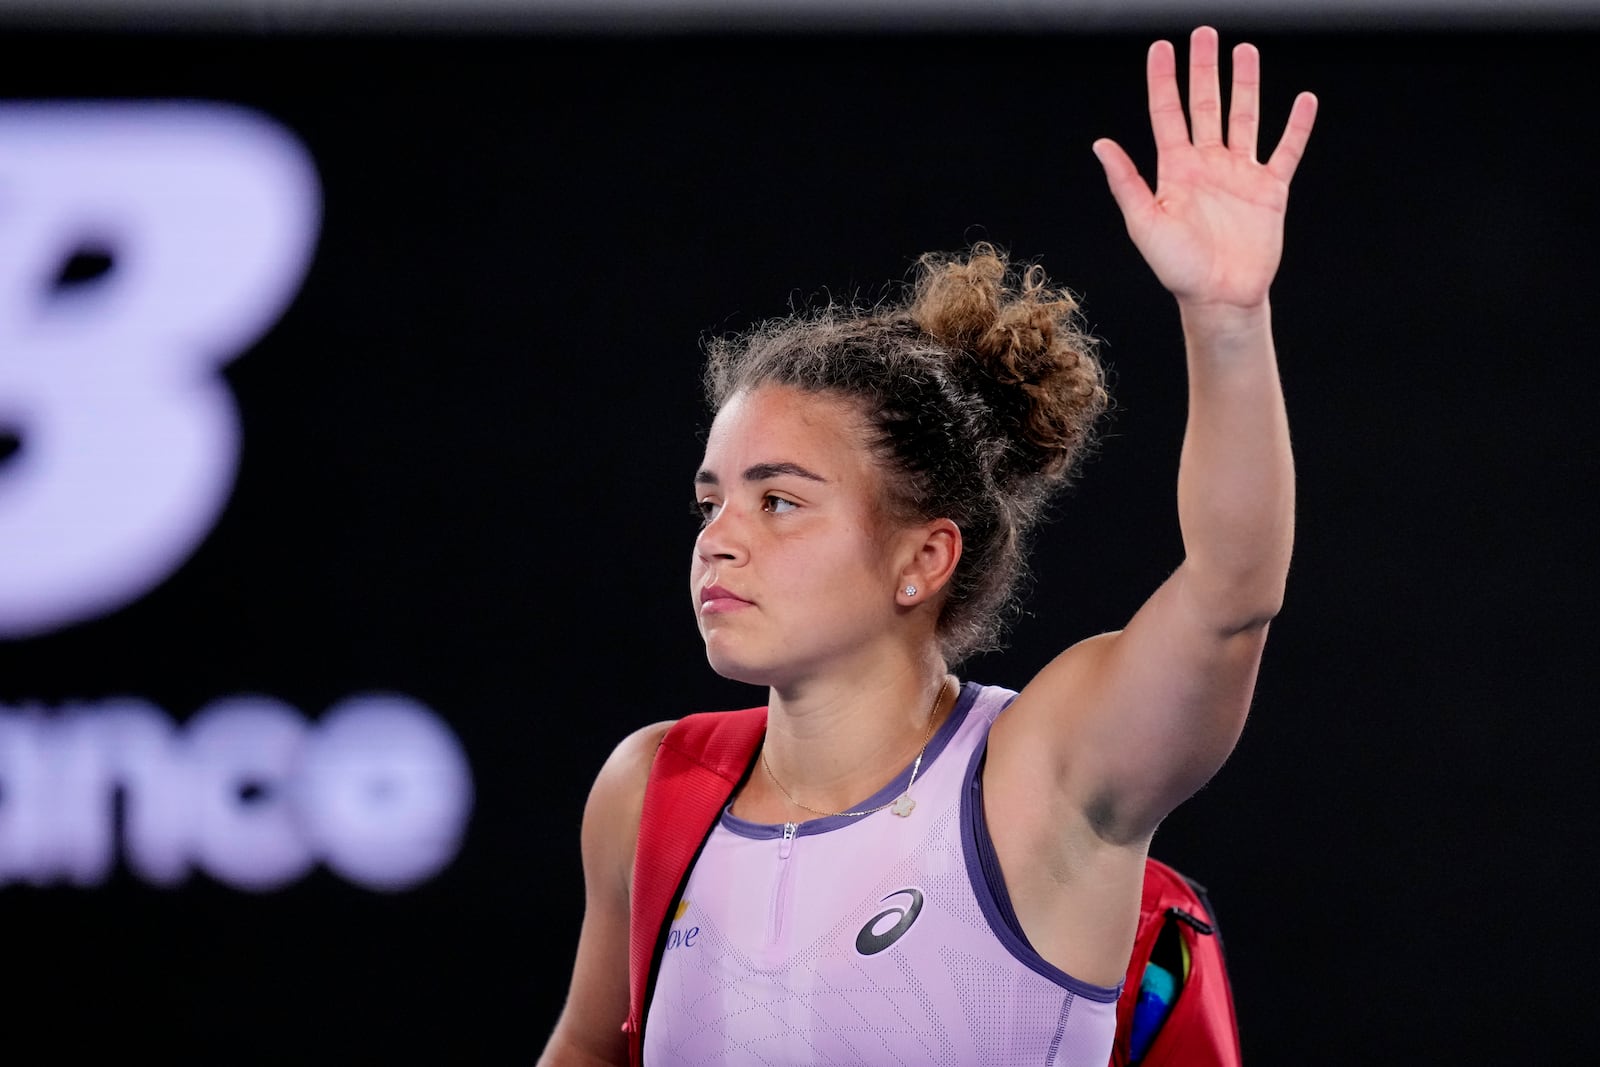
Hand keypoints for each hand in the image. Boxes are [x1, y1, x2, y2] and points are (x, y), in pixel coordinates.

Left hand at [1093, 27, 1316, 310]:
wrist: (1219, 297)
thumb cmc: (1177, 268)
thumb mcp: (1145, 223)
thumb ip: (1127, 182)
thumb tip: (1101, 144)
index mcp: (1176, 170)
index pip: (1168, 114)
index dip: (1163, 80)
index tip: (1161, 47)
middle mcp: (1208, 165)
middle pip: (1207, 105)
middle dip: (1205, 69)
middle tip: (1205, 33)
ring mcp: (1240, 175)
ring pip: (1245, 118)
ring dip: (1246, 85)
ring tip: (1246, 51)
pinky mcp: (1270, 190)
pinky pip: (1286, 150)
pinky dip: (1297, 126)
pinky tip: (1304, 100)